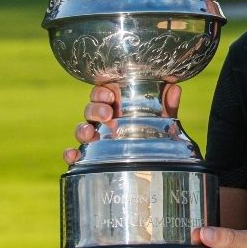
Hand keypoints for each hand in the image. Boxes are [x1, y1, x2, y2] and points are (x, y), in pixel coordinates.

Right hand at [62, 82, 181, 164]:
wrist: (153, 160)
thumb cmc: (151, 131)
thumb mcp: (161, 119)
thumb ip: (167, 106)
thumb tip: (175, 88)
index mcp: (116, 106)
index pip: (102, 94)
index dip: (102, 93)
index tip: (110, 96)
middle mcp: (103, 120)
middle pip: (90, 109)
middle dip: (95, 109)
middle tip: (107, 114)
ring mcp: (95, 137)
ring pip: (82, 129)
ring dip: (82, 129)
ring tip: (90, 134)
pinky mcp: (90, 155)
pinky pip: (76, 154)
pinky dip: (71, 154)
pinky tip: (72, 156)